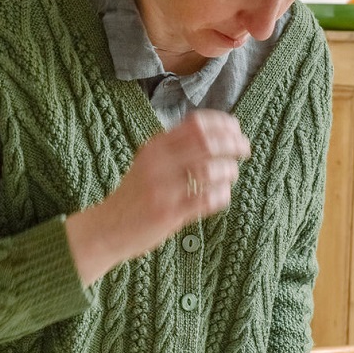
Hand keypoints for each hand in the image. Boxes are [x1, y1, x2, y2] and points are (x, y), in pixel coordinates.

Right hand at [64, 110, 250, 285]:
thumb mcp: (148, 162)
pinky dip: (222, 195)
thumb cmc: (136, 195)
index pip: (196, 123)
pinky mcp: (169, 213)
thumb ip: (175, 147)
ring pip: (210, 170)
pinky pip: (207, 199)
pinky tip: (222, 196)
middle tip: (245, 149)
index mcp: (155, 146)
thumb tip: (216, 132)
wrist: (107, 228)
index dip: (222, 123)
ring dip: (229, 171)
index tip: (236, 128)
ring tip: (231, 175)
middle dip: (233, 143)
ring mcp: (163, 188)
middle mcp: (158, 163)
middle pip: (207, 142)